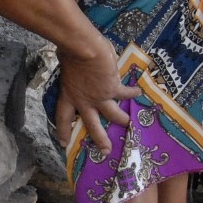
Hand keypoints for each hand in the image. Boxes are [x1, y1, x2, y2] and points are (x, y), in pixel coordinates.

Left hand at [53, 38, 140, 155]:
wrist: (84, 50)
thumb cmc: (70, 52)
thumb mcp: (66, 63)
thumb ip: (72, 68)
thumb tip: (69, 58)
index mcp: (69, 95)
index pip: (63, 117)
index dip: (64, 131)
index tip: (63, 143)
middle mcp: (84, 101)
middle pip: (92, 125)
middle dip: (99, 139)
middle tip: (105, 151)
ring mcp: (100, 97)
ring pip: (113, 115)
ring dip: (122, 119)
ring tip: (129, 124)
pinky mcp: (113, 89)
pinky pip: (125, 93)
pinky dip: (132, 92)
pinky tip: (138, 92)